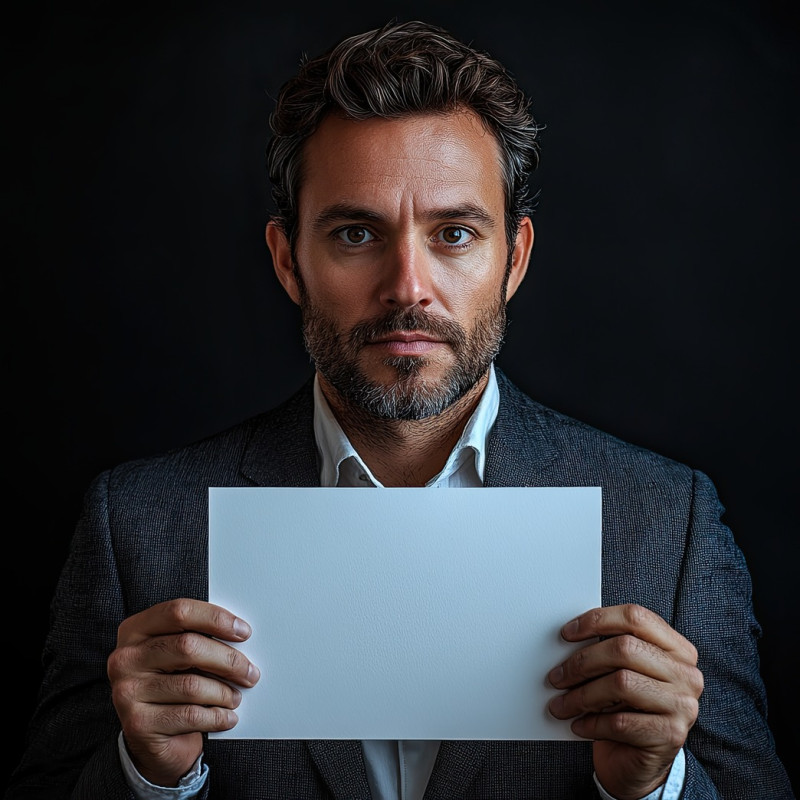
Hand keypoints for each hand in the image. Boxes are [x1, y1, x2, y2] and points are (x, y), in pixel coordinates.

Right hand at [107, 598, 259, 786]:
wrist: (150, 738)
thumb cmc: (171, 686)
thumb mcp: (178, 655)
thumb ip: (198, 637)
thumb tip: (240, 634)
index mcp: (135, 630)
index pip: (179, 612)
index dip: (216, 619)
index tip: (243, 632)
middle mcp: (125, 658)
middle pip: (188, 646)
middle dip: (228, 660)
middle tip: (250, 671)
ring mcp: (127, 691)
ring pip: (192, 685)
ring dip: (224, 693)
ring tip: (236, 697)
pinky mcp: (138, 724)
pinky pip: (190, 715)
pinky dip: (217, 716)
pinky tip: (227, 717)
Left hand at [547, 604, 702, 799]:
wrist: (640, 762)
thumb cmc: (626, 708)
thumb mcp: (622, 672)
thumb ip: (608, 650)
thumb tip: (568, 638)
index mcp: (677, 649)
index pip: (635, 617)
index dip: (597, 620)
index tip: (567, 633)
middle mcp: (686, 674)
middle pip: (624, 649)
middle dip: (582, 662)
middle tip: (556, 676)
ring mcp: (683, 705)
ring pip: (621, 683)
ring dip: (581, 695)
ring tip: (561, 704)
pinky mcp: (671, 735)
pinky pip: (621, 722)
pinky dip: (592, 723)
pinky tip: (579, 725)